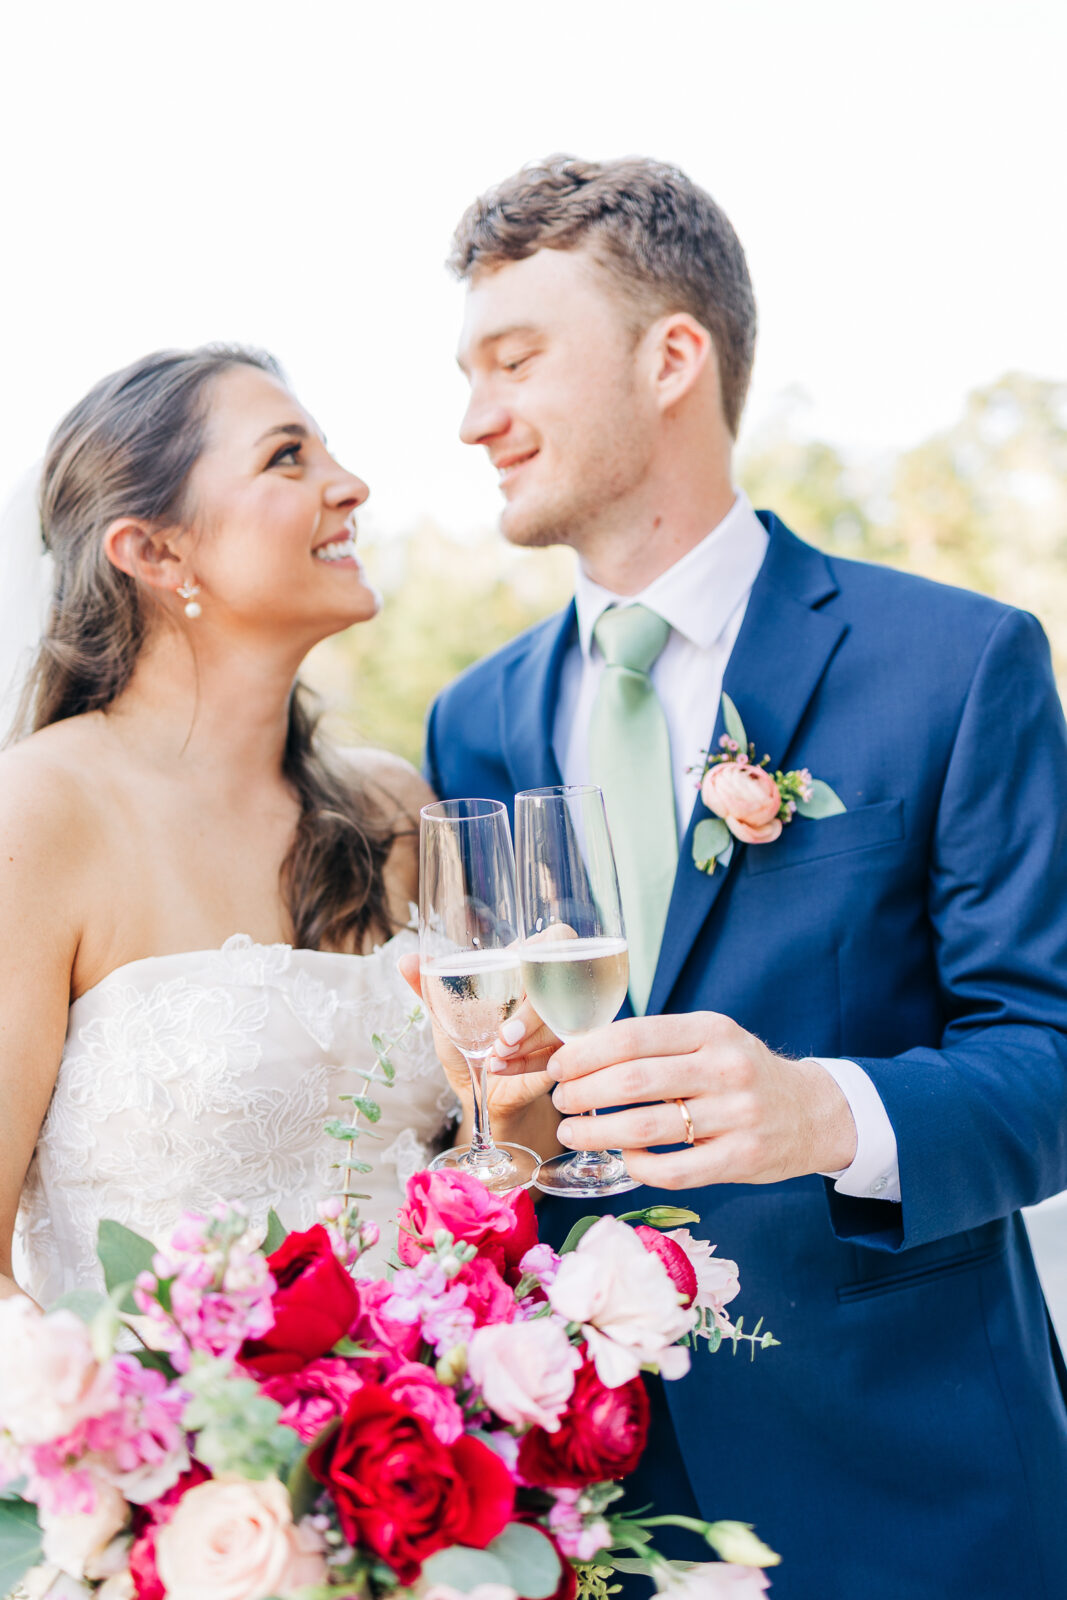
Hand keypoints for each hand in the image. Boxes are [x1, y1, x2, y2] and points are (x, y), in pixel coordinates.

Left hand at [396, 952, 559, 1124]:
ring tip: (494, 1056)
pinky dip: (526, 1063)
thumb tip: (404, 960)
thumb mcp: (445, 1013)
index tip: (519, 970)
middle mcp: (549, 991)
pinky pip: (557, 1054)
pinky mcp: (566, 1055)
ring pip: (559, 1022)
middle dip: (529, 1015)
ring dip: (526, 1042)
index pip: (557, 938)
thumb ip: (427, 985)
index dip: (545, 952)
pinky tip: (500, 1068)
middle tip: (502, 1038)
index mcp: (524, 968)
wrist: (478, 1087)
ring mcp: (562, 1023)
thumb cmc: (466, 1040)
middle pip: (558, 985)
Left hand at [548, 1011, 857, 1188]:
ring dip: (597, 1133)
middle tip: (560, 1101)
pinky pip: (674, 1169)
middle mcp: (725, 1069)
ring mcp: (736, 1116)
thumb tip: (582, 1053)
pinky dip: (638, 1166)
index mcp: (711, 1031)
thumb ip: (659, 1044)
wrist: (813, 1111)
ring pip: (647, 1128)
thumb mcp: (711, 1040)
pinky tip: (624, 1158)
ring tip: (572, 1132)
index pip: (633, 1036)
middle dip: (582, 1093)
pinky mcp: (741, 1158)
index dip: (585, 1053)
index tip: (558, 1066)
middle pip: (633, 1082)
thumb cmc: (743, 1073)